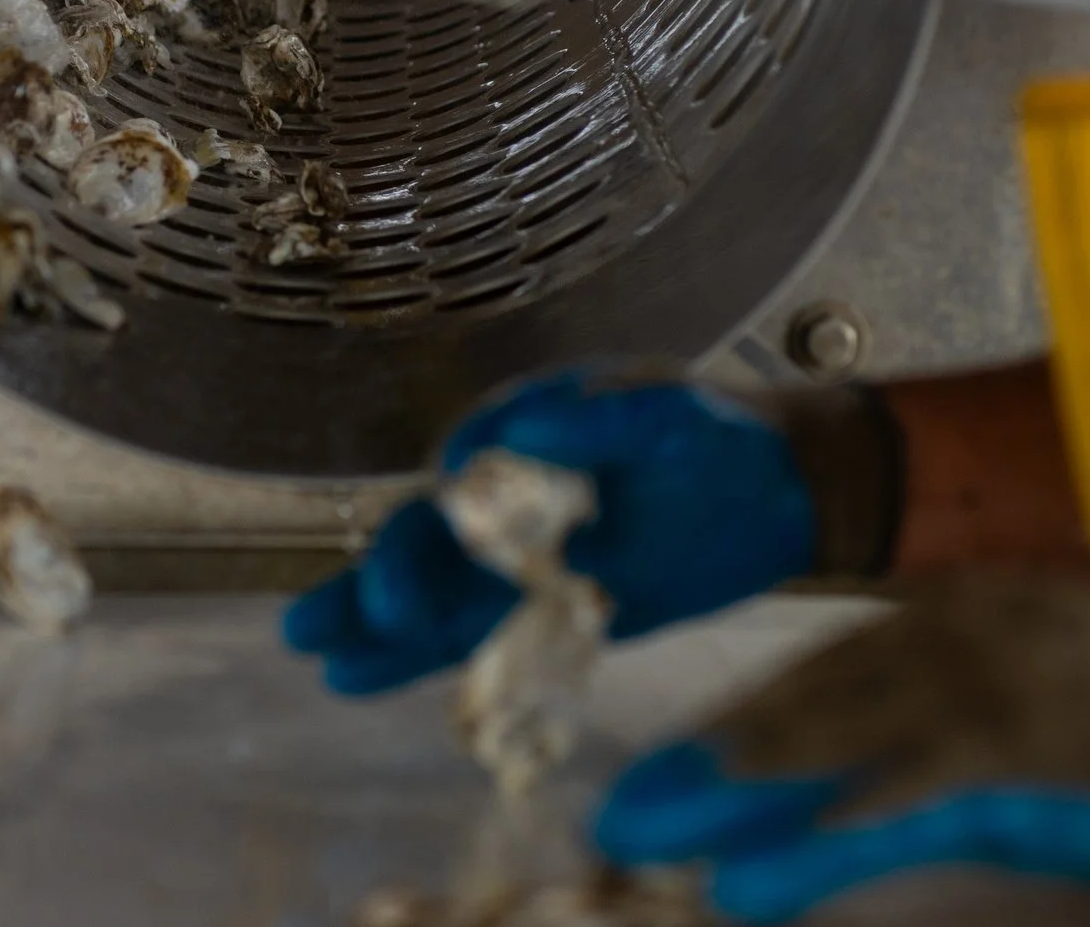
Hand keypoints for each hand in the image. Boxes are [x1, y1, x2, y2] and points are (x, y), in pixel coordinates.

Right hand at [283, 374, 818, 694]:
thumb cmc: (721, 434)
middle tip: (358, 614)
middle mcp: (508, 494)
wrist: (778, 494)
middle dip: (387, 573)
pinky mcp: (538, 612)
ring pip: (430, 592)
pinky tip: (354, 677)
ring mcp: (518, 559)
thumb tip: (525, 430)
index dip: (450, 497)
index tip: (443, 521)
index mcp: (530, 428)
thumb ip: (604, 419)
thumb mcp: (671, 412)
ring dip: (371, 620)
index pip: (471, 461)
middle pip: (429, 533)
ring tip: (311, 648)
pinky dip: (414, 659)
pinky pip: (468, 638)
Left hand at [593, 569, 1089, 922]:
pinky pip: (894, 812)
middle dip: (721, 751)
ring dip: (730, 797)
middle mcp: (983, 632)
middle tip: (627, 802)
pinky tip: (743, 885)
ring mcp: (1000, 698)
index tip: (703, 738)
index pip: (867, 647)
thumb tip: (1031, 688)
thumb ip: (1062, 640)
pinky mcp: (1032, 767)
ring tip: (643, 835)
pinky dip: (812, 848)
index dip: (780, 701)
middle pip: (823, 695)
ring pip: (831, 747)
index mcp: (1008, 593)